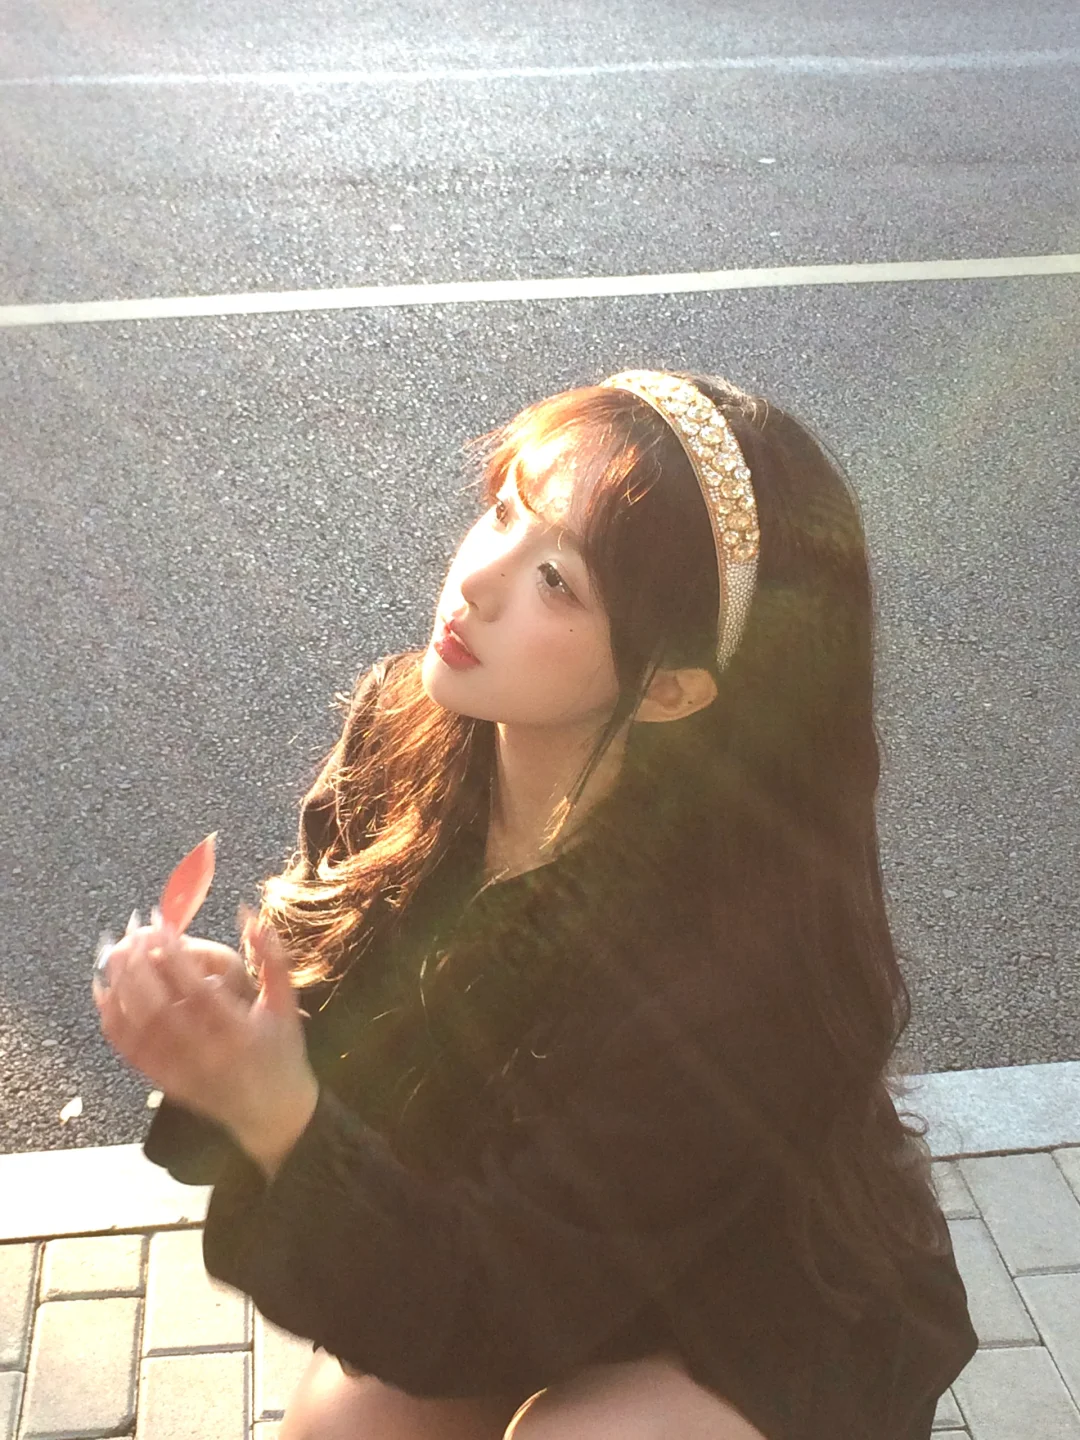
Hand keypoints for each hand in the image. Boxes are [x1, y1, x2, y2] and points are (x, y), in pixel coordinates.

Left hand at [93, 910, 318, 1177]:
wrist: (272, 1113)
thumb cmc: (281, 1052)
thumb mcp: (286, 1005)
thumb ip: (273, 959)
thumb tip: (250, 916)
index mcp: (239, 1033)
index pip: (198, 990)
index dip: (175, 956)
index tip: (161, 925)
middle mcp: (206, 1055)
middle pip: (159, 1007)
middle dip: (139, 965)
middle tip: (132, 932)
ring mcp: (181, 1071)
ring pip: (138, 1027)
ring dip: (120, 986)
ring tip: (115, 951)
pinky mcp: (163, 1081)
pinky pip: (128, 1049)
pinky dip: (111, 1018)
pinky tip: (104, 990)